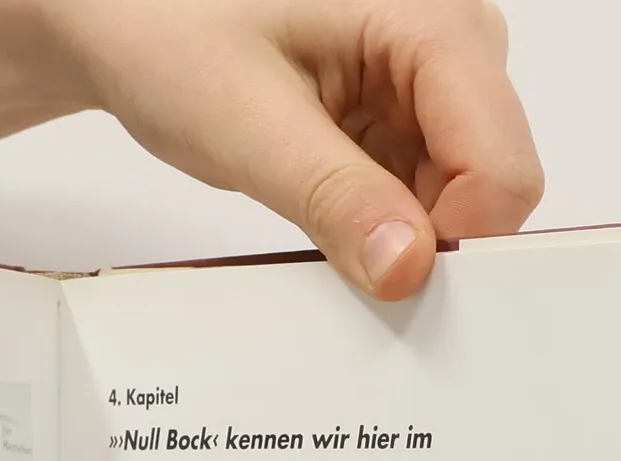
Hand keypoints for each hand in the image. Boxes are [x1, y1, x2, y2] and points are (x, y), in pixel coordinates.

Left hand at [0, 0, 542, 300]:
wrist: (115, 9)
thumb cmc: (167, 26)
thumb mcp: (247, 124)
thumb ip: (336, 200)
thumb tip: (409, 271)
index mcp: (432, 22)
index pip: (505, 167)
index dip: (458, 240)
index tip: (387, 274)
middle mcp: (452, 43)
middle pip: (493, 185)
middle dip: (430, 240)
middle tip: (339, 249)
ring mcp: (427, 81)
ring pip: (459, 200)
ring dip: (398, 235)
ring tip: (314, 212)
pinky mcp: (398, 114)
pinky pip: (420, 195)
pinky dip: (379, 224)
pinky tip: (322, 212)